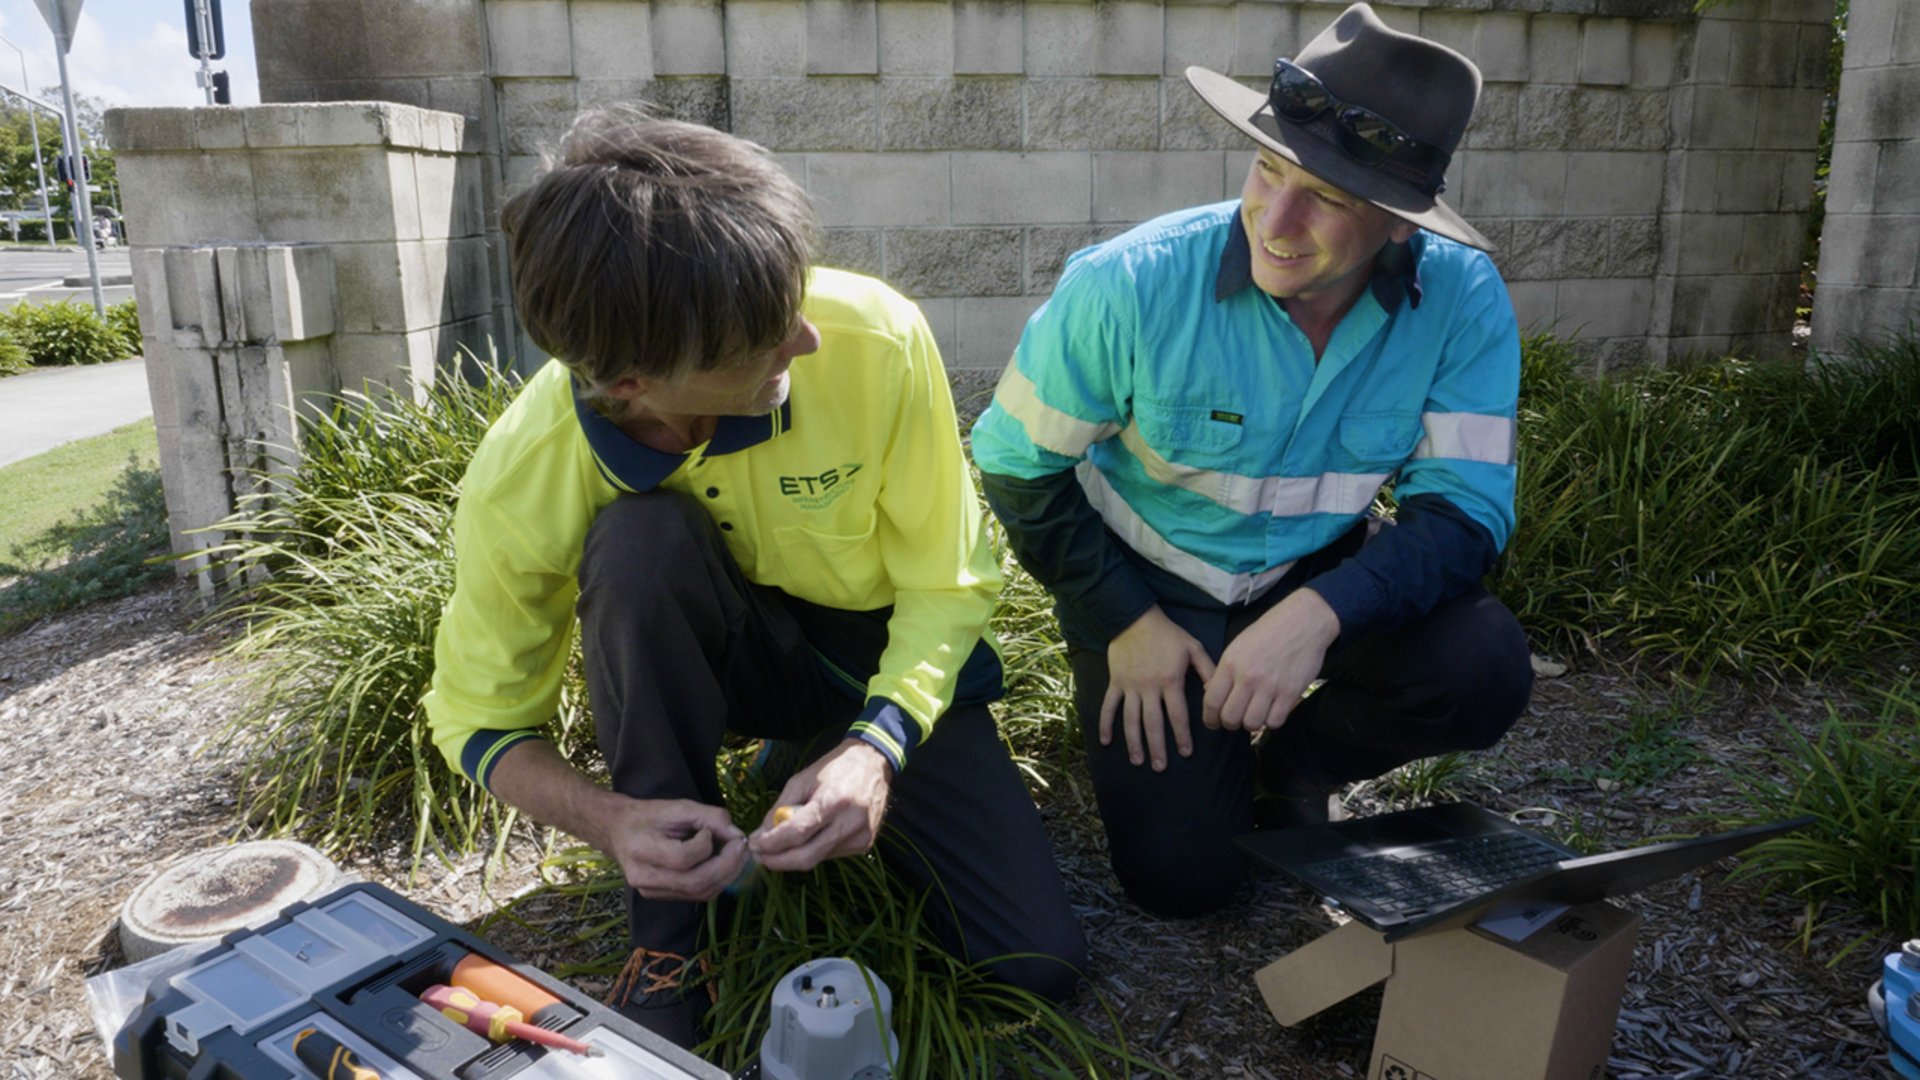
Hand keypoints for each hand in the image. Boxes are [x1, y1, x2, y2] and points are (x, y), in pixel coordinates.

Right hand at [482, 739, 747, 902]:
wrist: (617, 831)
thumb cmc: (648, 815)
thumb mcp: (678, 806)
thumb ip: (710, 817)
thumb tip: (737, 835)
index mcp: (641, 851)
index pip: (682, 858)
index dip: (706, 844)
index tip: (711, 828)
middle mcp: (644, 879)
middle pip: (696, 882)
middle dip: (727, 865)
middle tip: (742, 847)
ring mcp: (652, 892)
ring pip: (700, 893)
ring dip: (726, 875)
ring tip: (737, 855)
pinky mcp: (661, 897)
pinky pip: (696, 895)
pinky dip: (716, 881)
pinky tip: (724, 864)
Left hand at [748, 739, 891, 871]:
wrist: (874, 764)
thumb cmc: (834, 769)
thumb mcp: (801, 780)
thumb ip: (781, 808)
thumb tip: (762, 835)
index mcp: (833, 800)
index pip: (797, 832)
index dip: (772, 843)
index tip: (754, 845)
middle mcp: (849, 822)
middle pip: (806, 856)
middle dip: (778, 861)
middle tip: (760, 855)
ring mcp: (860, 837)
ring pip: (817, 859)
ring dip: (794, 855)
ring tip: (782, 843)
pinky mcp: (864, 845)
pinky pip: (830, 855)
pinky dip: (814, 849)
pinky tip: (812, 837)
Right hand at [1101, 606, 1215, 770]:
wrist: (1135, 618)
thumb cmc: (1167, 633)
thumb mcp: (1193, 647)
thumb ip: (1207, 670)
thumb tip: (1216, 691)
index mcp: (1169, 681)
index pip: (1177, 715)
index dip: (1182, 735)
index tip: (1186, 752)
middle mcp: (1149, 688)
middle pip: (1153, 723)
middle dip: (1157, 747)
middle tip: (1160, 767)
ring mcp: (1130, 686)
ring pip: (1130, 720)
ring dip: (1133, 742)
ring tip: (1137, 761)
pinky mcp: (1116, 682)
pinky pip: (1108, 706)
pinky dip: (1105, 724)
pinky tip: (1105, 742)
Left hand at [1202, 588, 1339, 732]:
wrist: (1303, 621)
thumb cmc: (1269, 632)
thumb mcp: (1238, 645)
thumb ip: (1225, 671)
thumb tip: (1211, 692)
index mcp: (1230, 663)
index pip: (1212, 702)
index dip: (1210, 718)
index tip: (1213, 722)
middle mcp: (1248, 677)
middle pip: (1230, 718)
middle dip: (1230, 723)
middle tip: (1235, 720)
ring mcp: (1270, 686)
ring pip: (1252, 724)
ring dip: (1251, 723)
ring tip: (1255, 714)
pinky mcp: (1291, 693)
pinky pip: (1275, 721)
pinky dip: (1271, 721)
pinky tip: (1272, 711)